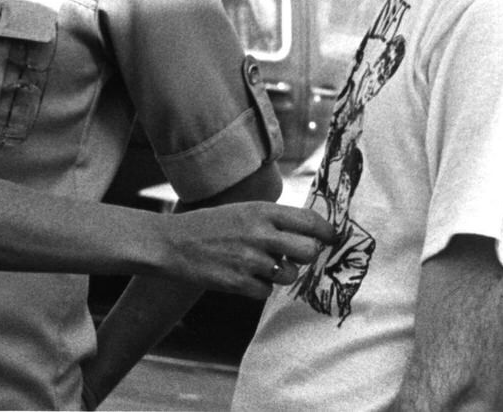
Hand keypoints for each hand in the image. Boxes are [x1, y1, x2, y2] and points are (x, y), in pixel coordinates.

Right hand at [164, 201, 335, 297]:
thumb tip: (308, 232)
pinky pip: (267, 291)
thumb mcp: (241, 210)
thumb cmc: (208, 225)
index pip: (310, 220)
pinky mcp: (239, 283)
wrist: (171, 243)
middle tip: (294, 256)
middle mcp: (260, 234)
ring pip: (290, 275)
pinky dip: (259, 287)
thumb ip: (271, 219)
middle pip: (309, 251)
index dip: (327, 231)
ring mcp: (250, 260)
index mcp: (261, 211)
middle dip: (306, 256)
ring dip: (281, 274)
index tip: (332, 238)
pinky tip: (242, 275)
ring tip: (260, 265)